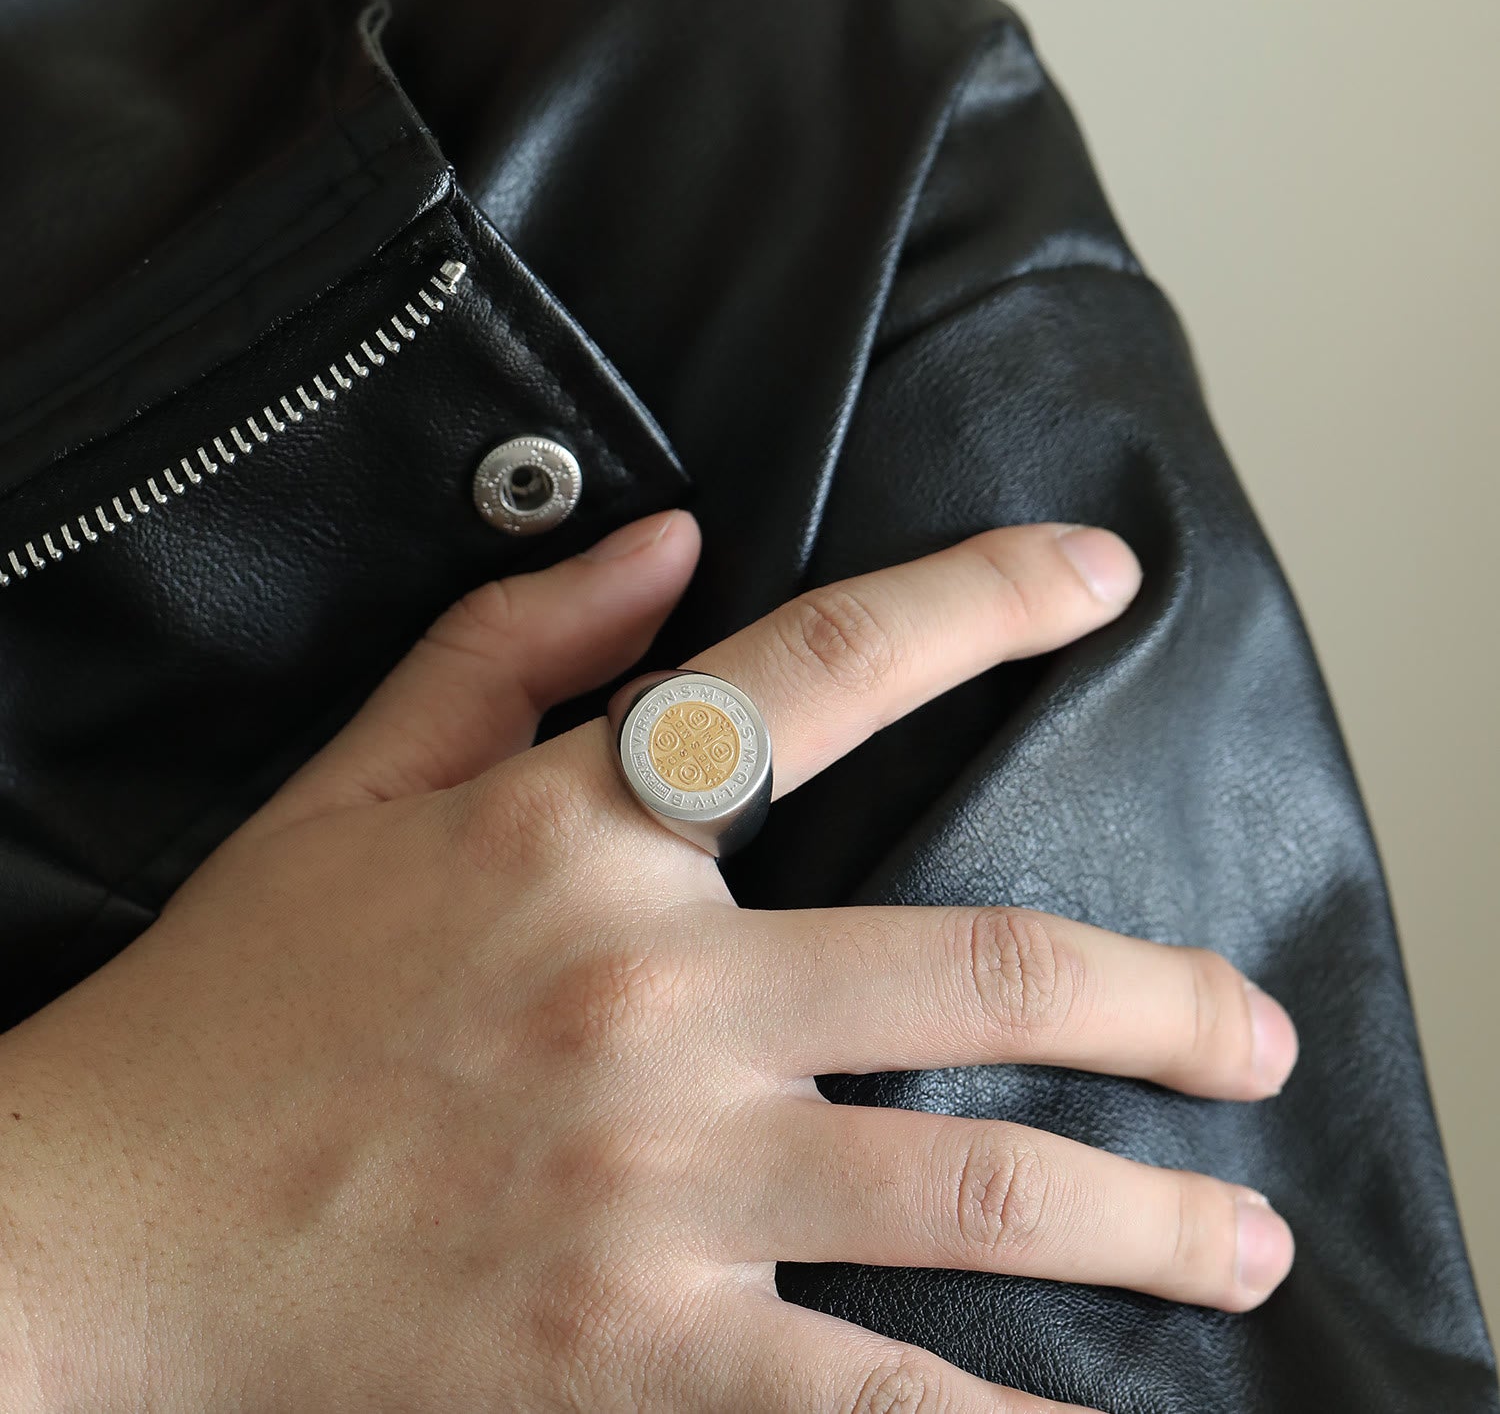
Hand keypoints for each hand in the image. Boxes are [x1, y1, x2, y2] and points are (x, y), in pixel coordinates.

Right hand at [0, 509, 1296, 1412]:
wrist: (103, 1223)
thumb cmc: (241, 994)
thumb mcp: (354, 779)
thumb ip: (516, 640)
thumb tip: (673, 541)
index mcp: (578, 833)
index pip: (824, 671)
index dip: (980, 603)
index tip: (1097, 581)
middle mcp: (648, 994)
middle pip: (977, 967)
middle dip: (1155, 1002)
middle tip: (1254, 1036)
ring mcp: (653, 1184)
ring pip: (970, 1187)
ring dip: (1142, 1212)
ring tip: (1246, 1236)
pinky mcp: (629, 1354)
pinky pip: (868, 1401)